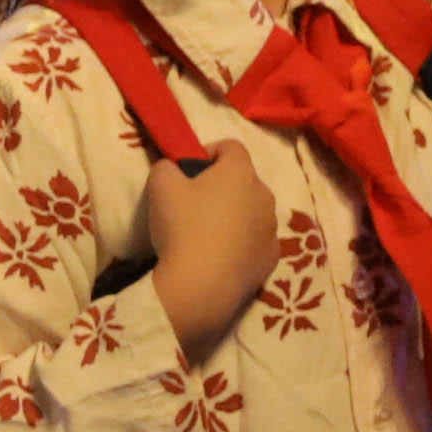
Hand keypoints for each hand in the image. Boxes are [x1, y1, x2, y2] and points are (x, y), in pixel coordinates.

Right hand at [142, 143, 278, 356]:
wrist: (202, 284)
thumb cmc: (182, 226)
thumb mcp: (160, 185)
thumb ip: (167, 166)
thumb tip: (173, 168)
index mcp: (240, 172)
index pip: (231, 146)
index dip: (209, 152)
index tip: (190, 171)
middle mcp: (264, 195)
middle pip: (244, 180)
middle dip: (222, 185)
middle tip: (194, 203)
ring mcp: (272, 227)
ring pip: (252, 210)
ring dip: (234, 214)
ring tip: (207, 234)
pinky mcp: (272, 256)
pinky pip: (256, 239)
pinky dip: (242, 241)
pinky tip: (219, 255)